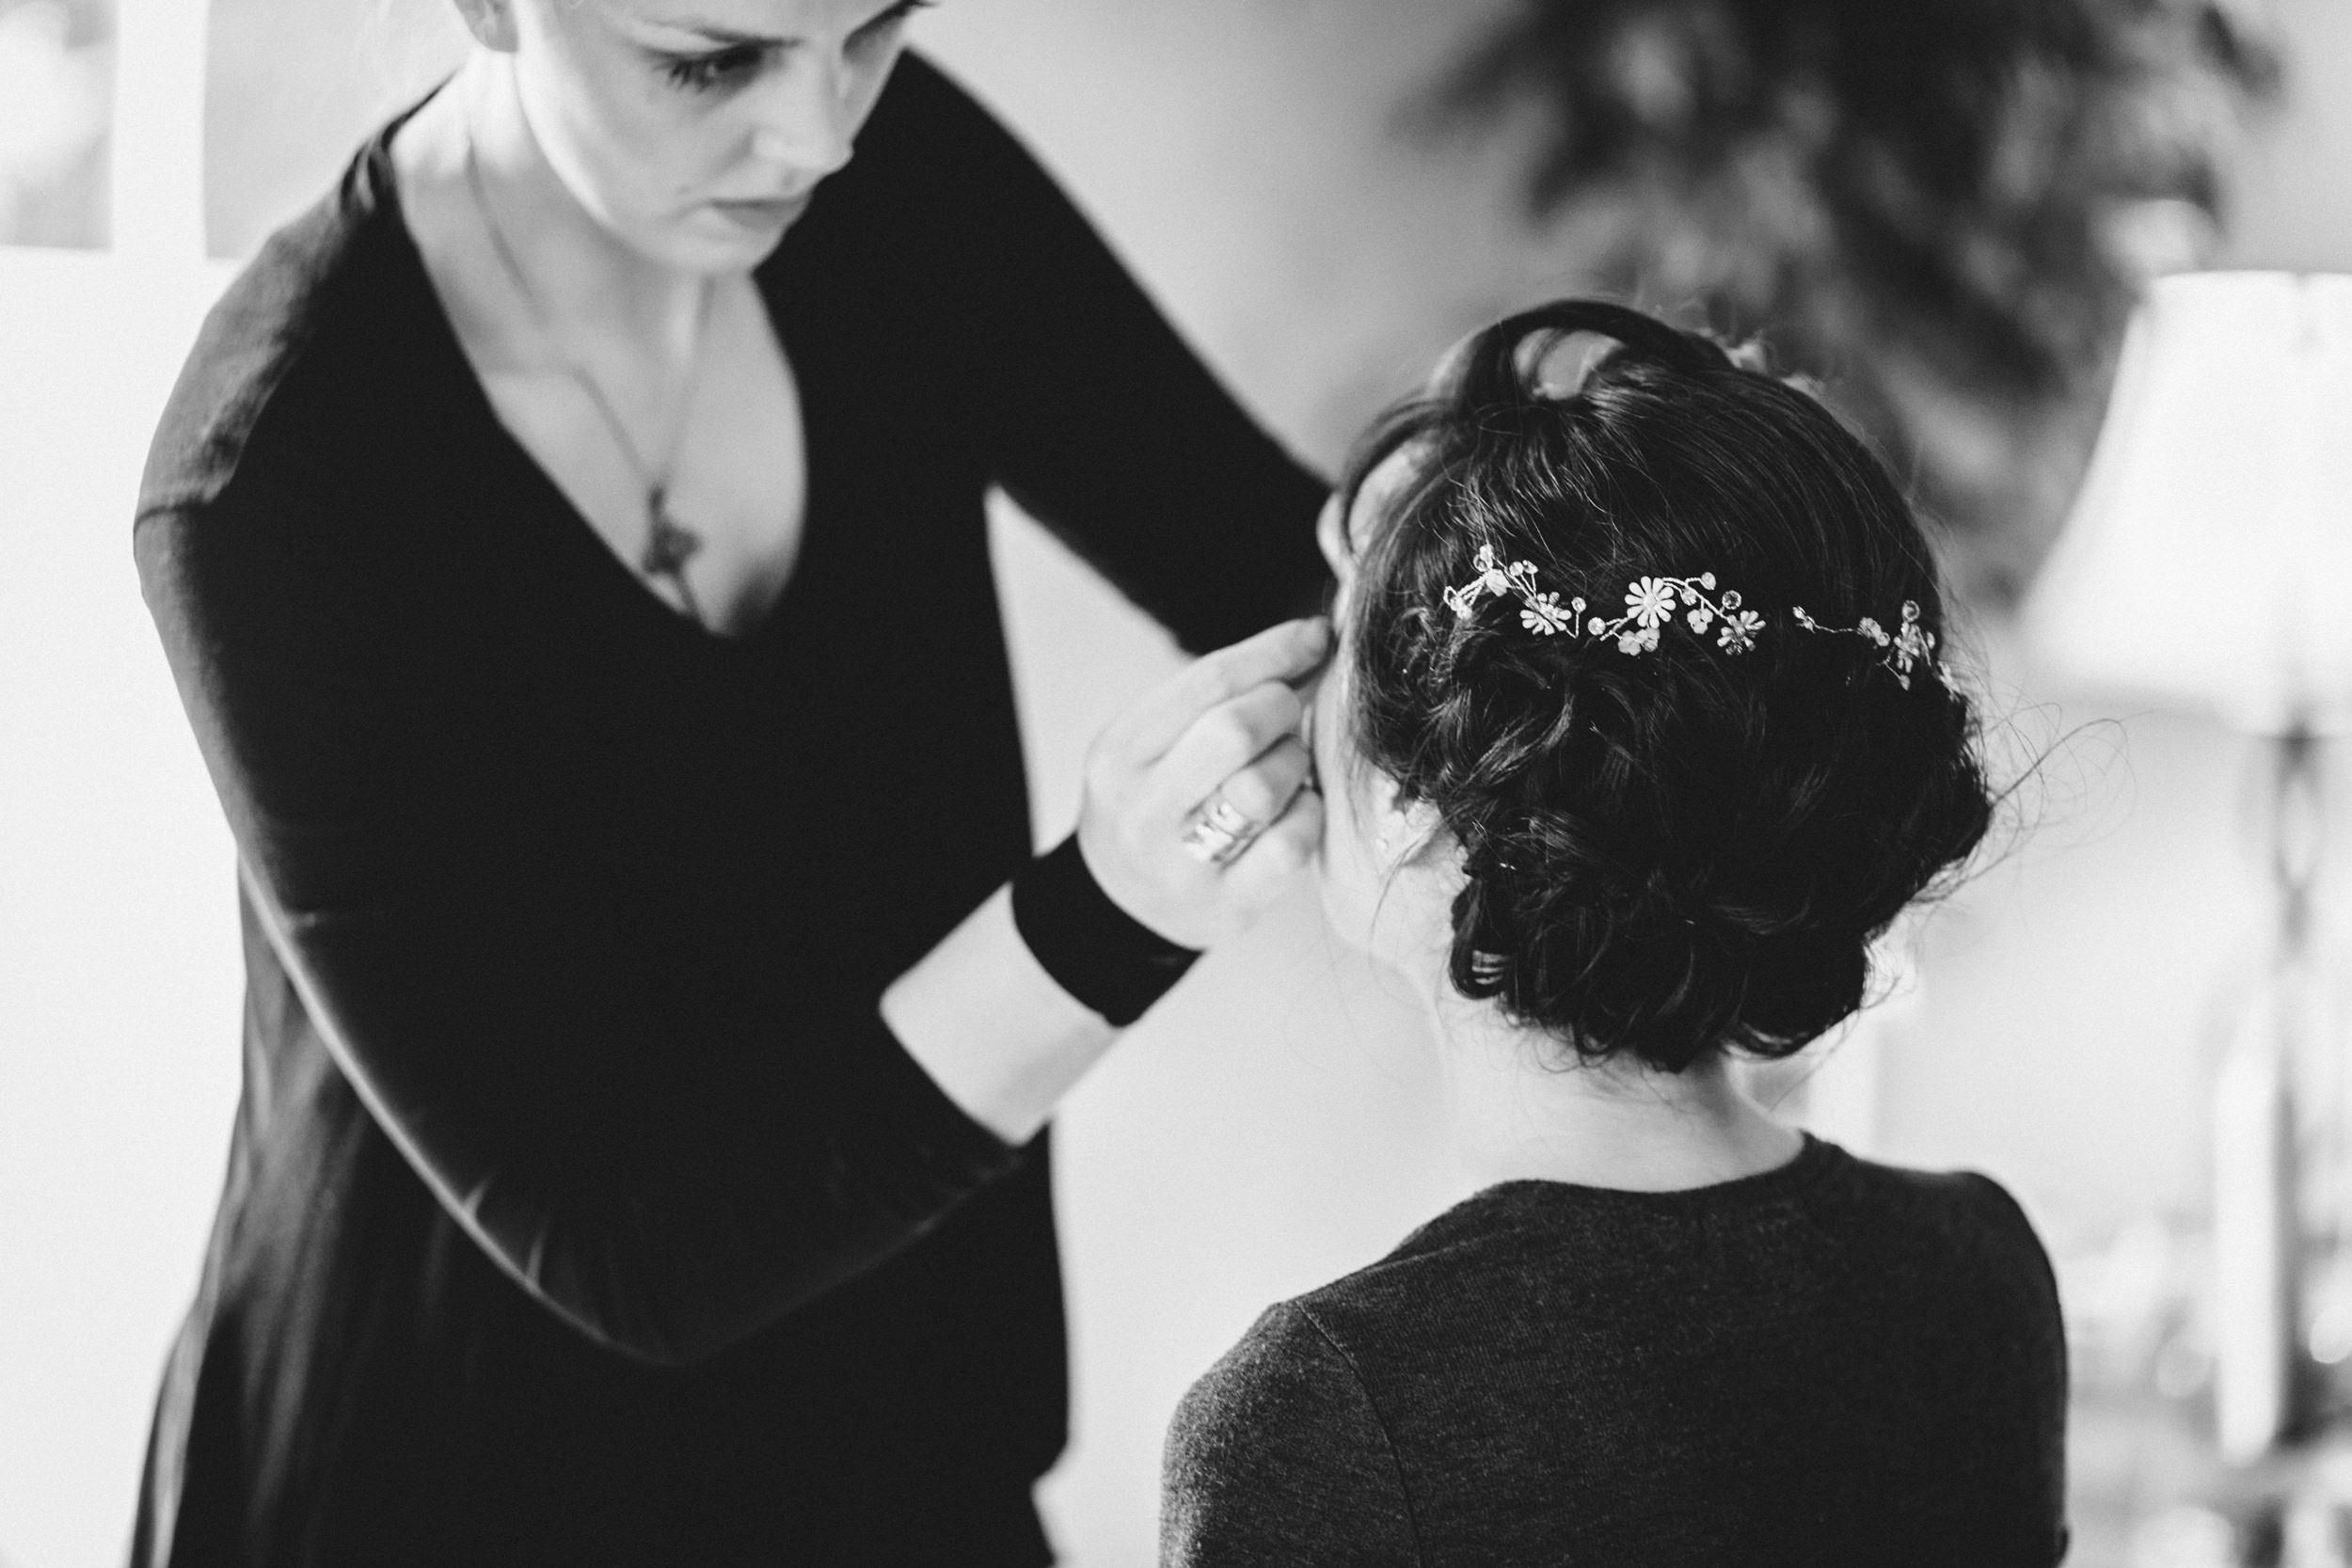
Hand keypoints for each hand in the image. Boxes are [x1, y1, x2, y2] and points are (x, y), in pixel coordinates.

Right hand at [1077, 617, 1330, 949]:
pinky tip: (1294, 808)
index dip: (1274, 651)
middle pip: (1234, 731)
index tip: (1315, 637)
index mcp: (1120, 752)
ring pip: (1263, 788)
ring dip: (1294, 761)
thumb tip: (1314, 644)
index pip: (1207, 682)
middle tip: (1289, 710)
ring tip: (1286, 764)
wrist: (1123, 901)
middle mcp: (1141, 809)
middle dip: (1282, 706)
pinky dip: (1307, 813)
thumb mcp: (1159, 739)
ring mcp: (1181, 863)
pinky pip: (1290, 844)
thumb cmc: (1157, 799)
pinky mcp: (1227, 903)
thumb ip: (1223, 695)